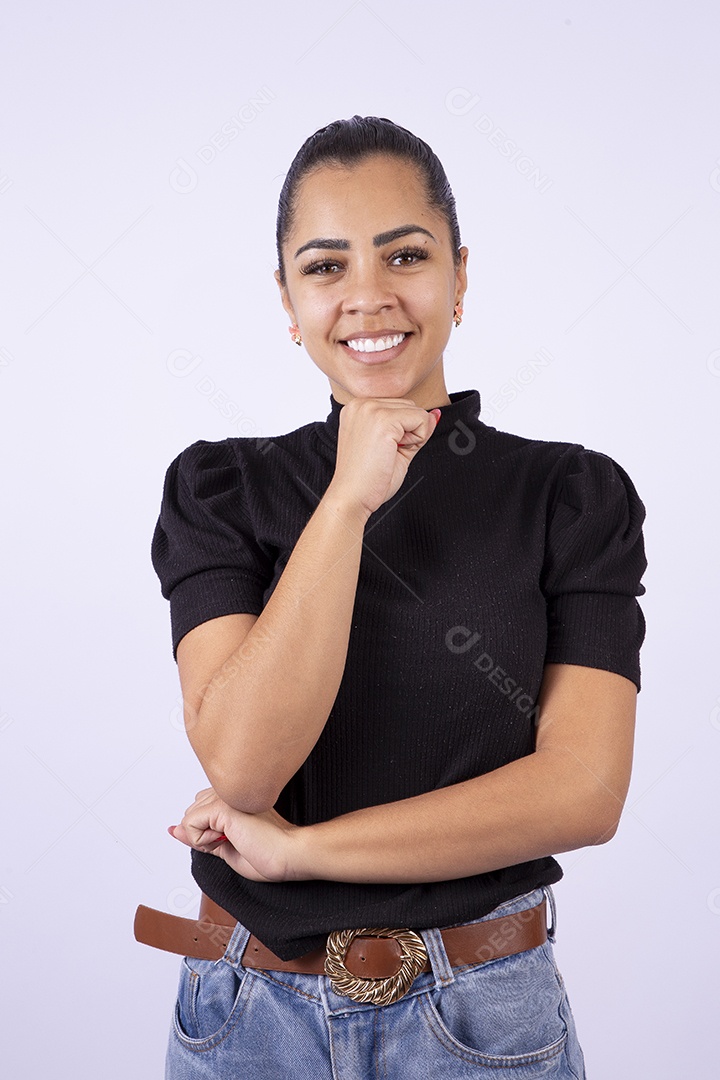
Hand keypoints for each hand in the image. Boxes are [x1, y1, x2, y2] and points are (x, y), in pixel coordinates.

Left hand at [168, 787, 303, 882]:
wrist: (288, 854)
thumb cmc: (268, 853)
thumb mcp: (224, 848)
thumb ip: (200, 837)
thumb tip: (175, 830)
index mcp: (233, 797)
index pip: (200, 807)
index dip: (207, 832)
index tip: (234, 839)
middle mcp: (228, 791)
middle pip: (191, 812)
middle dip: (204, 835)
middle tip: (235, 841)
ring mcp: (225, 796)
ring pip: (188, 819)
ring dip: (204, 839)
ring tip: (235, 839)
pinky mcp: (222, 805)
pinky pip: (190, 824)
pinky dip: (202, 840)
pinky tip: (228, 838)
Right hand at [328, 397, 440, 515]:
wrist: (352, 497)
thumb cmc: (367, 479)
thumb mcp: (395, 447)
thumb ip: (413, 428)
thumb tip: (434, 414)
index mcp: (358, 408)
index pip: (399, 407)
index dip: (402, 432)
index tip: (382, 450)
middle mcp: (361, 404)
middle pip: (409, 406)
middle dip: (409, 432)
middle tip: (386, 453)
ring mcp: (371, 410)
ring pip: (417, 411)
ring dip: (413, 435)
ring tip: (388, 453)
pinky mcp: (383, 420)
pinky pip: (421, 419)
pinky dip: (418, 439)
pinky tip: (395, 452)